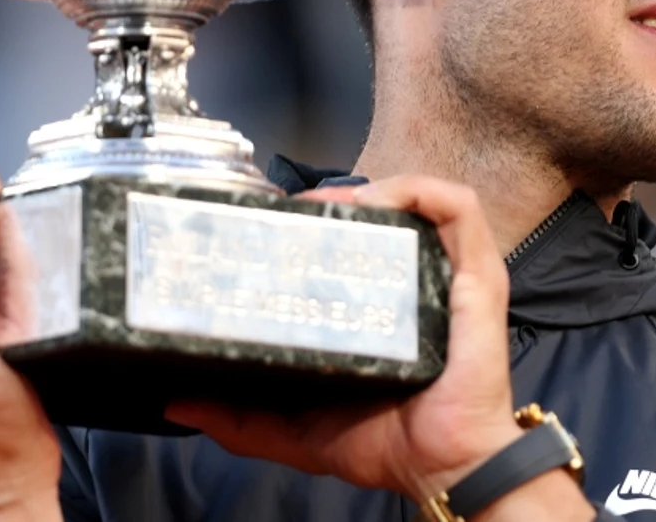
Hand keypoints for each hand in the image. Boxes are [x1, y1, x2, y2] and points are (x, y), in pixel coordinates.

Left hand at [164, 176, 530, 501]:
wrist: (443, 468)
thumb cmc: (387, 445)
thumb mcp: (297, 428)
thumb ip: (240, 418)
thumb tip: (176, 402)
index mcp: (385, 308)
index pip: (355, 245)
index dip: (317, 225)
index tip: (274, 224)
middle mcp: (421, 284)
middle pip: (383, 215)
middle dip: (336, 201)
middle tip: (293, 211)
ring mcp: (452, 275)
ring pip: (419, 199)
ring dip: (374, 186)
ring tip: (329, 202)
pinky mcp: (479, 275)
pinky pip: (460, 208)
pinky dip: (419, 191)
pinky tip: (376, 199)